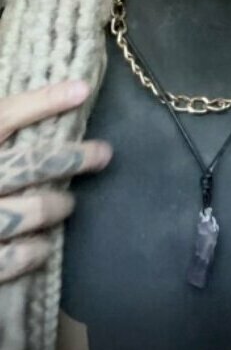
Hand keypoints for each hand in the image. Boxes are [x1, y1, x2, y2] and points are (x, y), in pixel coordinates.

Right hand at [0, 79, 111, 282]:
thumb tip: (36, 104)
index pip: (5, 114)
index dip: (44, 100)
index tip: (82, 89)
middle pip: (30, 163)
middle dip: (72, 157)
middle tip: (102, 154)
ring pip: (32, 210)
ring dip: (58, 205)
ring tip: (68, 203)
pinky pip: (12, 259)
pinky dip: (35, 252)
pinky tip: (43, 246)